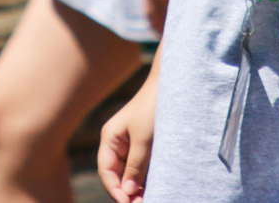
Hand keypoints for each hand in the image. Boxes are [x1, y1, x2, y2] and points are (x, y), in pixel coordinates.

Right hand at [97, 77, 157, 201]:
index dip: (114, 189)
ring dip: (138, 187)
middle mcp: (118, 144)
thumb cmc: (153, 108)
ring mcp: (132, 146)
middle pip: (118, 175)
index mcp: (110, 139)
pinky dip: (146, 179)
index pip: (107, 171)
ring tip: (150, 198)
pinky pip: (143, 168)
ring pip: (131, 174)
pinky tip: (154, 188)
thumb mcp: (143, 139)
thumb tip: (127, 192)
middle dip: (127, 191)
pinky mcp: (146, 147)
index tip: (127, 202)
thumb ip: (135, 165)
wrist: (171, 87)